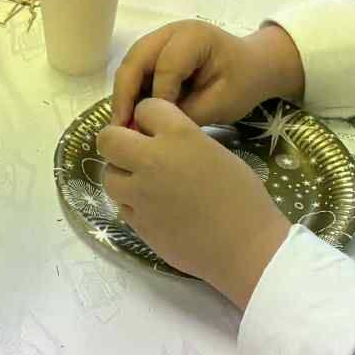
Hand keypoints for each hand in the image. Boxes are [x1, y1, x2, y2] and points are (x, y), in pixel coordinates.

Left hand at [94, 99, 292, 309]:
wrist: (246, 247)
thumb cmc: (243, 197)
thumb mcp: (215, 152)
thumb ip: (183, 141)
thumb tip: (162, 142)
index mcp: (178, 135)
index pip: (144, 108)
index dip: (149, 117)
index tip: (156, 129)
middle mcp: (152, 160)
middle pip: (108, 139)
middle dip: (117, 141)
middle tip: (133, 152)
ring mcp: (140, 194)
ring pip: (109, 175)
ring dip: (122, 175)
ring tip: (143, 183)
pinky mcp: (138, 224)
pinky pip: (122, 206)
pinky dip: (132, 204)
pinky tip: (153, 208)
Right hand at [110, 20, 302, 129]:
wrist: (254, 68)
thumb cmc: (243, 83)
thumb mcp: (222, 103)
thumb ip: (188, 113)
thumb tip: (153, 128)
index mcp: (194, 37)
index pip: (166, 66)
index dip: (157, 97)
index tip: (155, 126)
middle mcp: (171, 32)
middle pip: (137, 59)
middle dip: (125, 94)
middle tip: (120, 127)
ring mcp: (161, 38)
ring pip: (130, 63)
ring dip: (123, 93)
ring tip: (122, 125)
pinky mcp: (156, 51)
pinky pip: (136, 69)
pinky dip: (131, 91)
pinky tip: (130, 115)